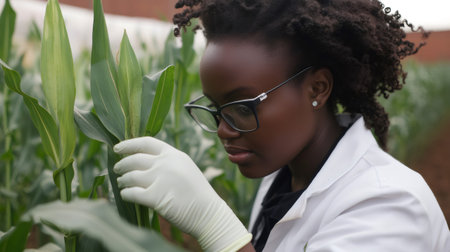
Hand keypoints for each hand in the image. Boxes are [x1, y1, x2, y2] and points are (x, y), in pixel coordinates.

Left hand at [113, 137, 251, 251]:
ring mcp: (159, 179)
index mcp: (174, 154)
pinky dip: (125, 194)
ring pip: (130, 176)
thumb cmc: (197, 194)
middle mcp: (165, 163)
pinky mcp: (154, 197)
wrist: (208, 213)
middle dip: (122, 164)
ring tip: (121, 183)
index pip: (146, 142)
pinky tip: (125, 195)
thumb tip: (142, 164)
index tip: (117, 148)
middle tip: (117, 169)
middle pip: (134, 159)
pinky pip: (131, 193)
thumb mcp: (185, 169)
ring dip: (122, 180)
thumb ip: (168, 163)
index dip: (129, 144)